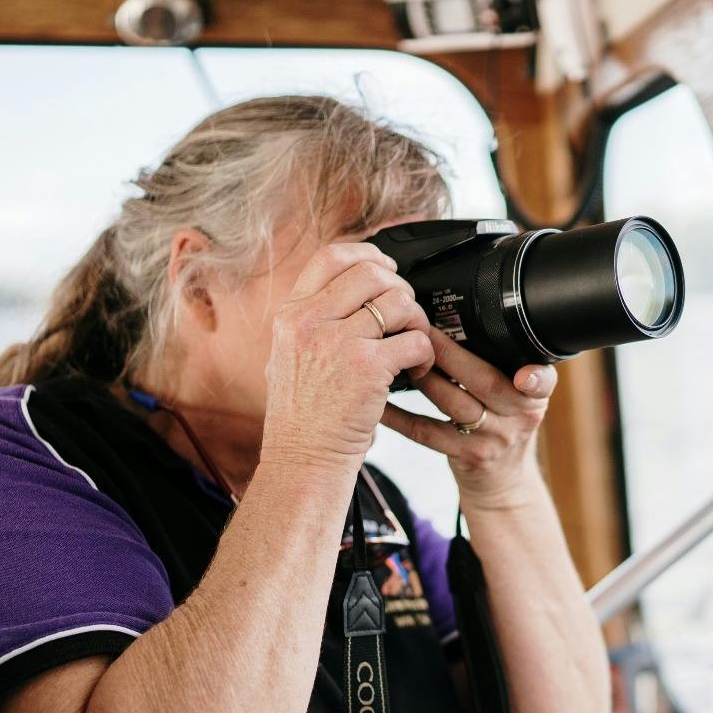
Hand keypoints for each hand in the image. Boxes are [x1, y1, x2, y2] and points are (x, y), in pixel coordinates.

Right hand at [261, 242, 434, 469]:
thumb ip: (311, 322)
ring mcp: (337, 343)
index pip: (331, 257)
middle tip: (405, 316)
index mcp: (290, 315)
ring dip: (416, 320)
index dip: (367, 255)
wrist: (303, 457)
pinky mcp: (367, 368)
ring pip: (398, 302)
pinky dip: (425, 353)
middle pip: (370, 273)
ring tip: (412, 345)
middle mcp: (309, 322)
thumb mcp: (286, 356)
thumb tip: (347, 291)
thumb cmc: (302, 416)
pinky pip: (414, 340)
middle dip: (399, 289)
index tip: (386, 269)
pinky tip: (417, 370)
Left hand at [379, 328, 557, 508]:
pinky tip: (383, 402)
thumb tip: (466, 317)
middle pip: (485, 382)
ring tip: (401, 357)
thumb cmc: (504, 424)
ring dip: (425, 379)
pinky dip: (402, 417)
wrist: (503, 481)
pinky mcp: (466, 457)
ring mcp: (493, 440)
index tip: (524, 375)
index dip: (535, 377)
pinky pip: (428, 433)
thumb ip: (508, 364)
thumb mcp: (520, 397)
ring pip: (455, 405)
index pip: (542, 382)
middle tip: (422, 330)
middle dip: (450, 354)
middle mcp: (519, 418)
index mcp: (534, 396)